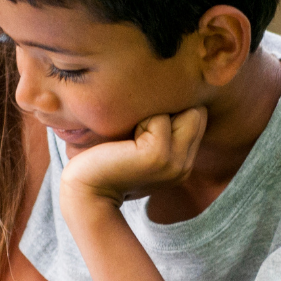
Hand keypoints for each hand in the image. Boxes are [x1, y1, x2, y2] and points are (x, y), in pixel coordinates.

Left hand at [59, 108, 206, 207]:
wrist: (83, 192)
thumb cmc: (102, 162)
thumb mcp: (137, 144)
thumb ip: (159, 128)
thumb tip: (167, 87)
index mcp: (182, 163)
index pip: (197, 115)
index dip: (173, 107)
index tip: (142, 120)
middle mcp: (184, 166)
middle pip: (196, 110)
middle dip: (168, 106)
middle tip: (135, 126)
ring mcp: (174, 163)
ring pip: (183, 111)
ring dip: (154, 112)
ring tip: (129, 134)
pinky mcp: (158, 156)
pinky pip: (159, 118)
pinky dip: (139, 119)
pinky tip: (122, 140)